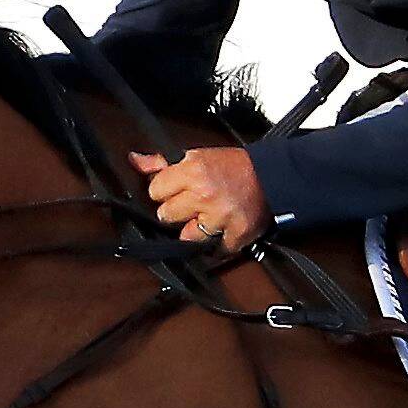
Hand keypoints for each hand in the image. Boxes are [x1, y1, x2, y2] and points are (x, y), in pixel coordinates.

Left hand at [134, 148, 264, 249]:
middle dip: (178, 211)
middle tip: (193, 203)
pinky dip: (217, 245)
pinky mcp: (235, 234)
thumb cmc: (235, 167)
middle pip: (166, 215)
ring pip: (186, 236)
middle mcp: (204, 193)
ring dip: (195, 230)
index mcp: (193, 170)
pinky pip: (215, 251)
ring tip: (206, 218)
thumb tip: (135, 160)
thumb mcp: (198, 157)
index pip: (155, 190)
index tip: (176, 190)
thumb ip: (163, 163)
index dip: (164, 191)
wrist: (272, 177)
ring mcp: (220, 217)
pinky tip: (221, 232)